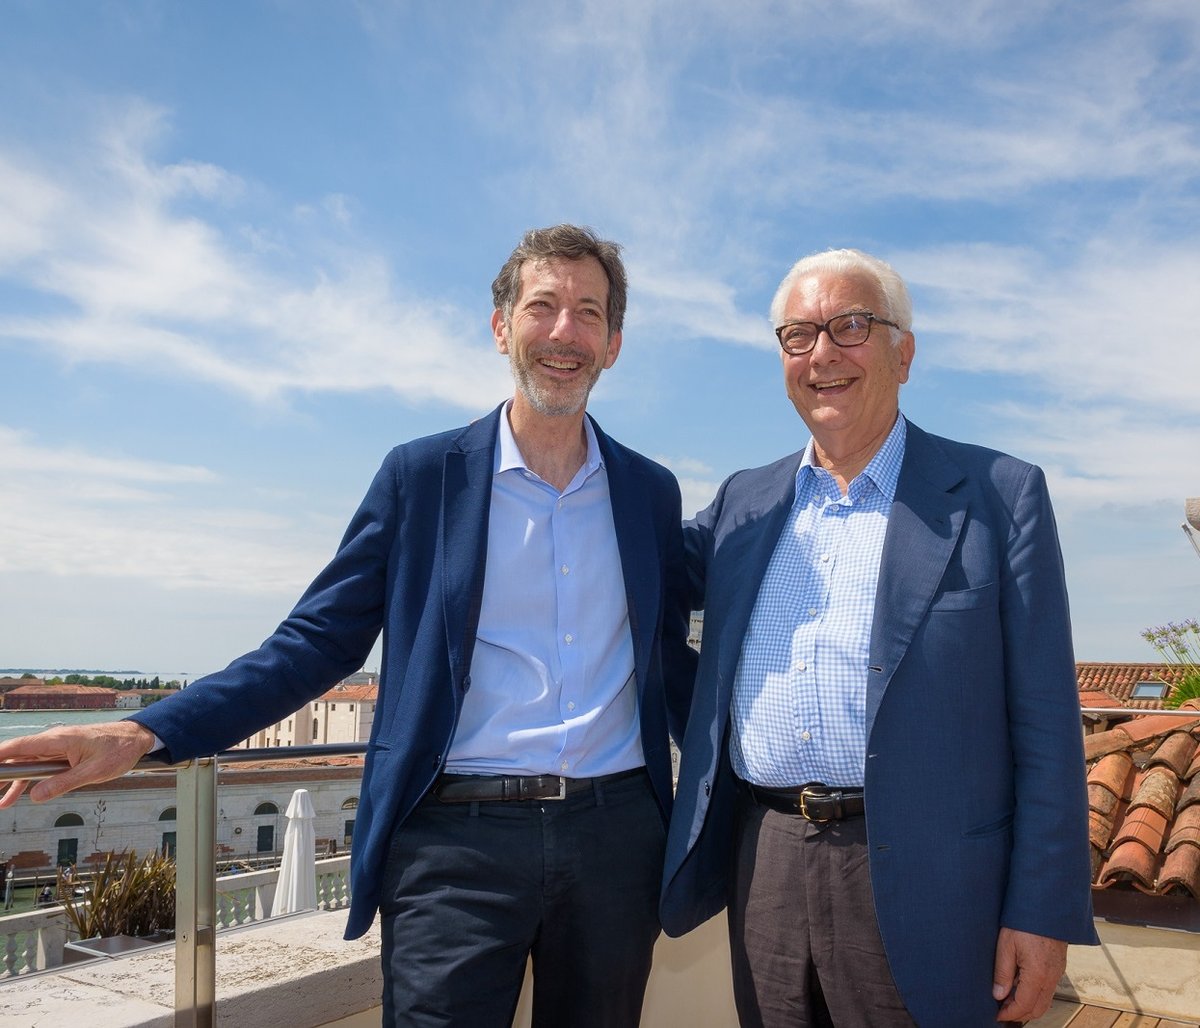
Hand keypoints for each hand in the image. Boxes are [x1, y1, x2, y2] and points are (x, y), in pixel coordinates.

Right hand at [0, 721, 155, 807]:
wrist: (137, 738)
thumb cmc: (119, 750)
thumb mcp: (94, 772)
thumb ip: (63, 783)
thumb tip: (35, 796)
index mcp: (59, 739)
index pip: (18, 746)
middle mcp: (54, 740)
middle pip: (17, 756)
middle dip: (1, 773)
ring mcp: (58, 747)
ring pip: (26, 764)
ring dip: (11, 782)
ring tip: (0, 802)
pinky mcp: (64, 753)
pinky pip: (40, 766)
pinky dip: (27, 781)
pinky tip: (16, 796)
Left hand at [992, 927, 1067, 1021]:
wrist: (1046, 905)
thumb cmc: (1024, 922)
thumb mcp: (1006, 945)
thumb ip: (1002, 972)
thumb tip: (998, 995)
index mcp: (1038, 975)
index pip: (1024, 1005)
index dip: (1009, 1013)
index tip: (997, 1015)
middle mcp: (1052, 977)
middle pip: (1038, 1009)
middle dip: (1020, 1013)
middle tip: (1001, 1010)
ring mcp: (1057, 972)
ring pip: (1045, 1001)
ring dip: (1028, 1005)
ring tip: (1008, 998)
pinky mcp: (1058, 966)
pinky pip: (1048, 989)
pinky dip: (1035, 995)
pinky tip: (1020, 985)